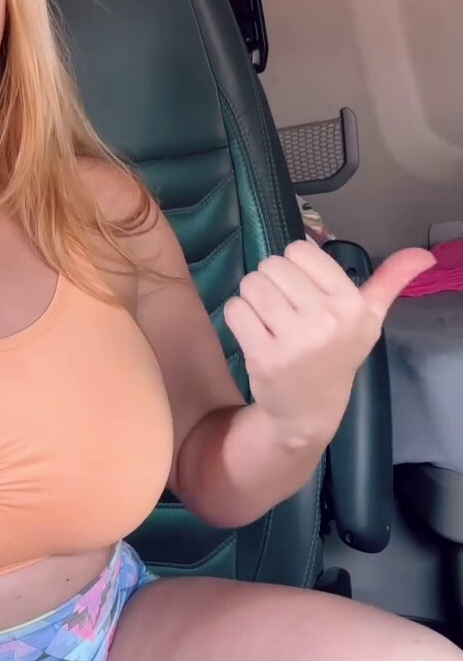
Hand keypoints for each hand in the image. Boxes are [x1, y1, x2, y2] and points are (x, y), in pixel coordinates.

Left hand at [222, 240, 434, 449]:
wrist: (310, 410)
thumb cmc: (338, 355)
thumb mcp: (370, 319)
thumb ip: (391, 281)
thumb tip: (424, 254)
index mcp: (352, 305)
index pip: (300, 250)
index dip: (295, 266)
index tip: (304, 291)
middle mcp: (327, 321)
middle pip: (272, 264)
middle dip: (272, 281)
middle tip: (285, 309)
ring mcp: (295, 340)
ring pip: (251, 284)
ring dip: (253, 297)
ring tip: (269, 319)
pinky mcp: (264, 357)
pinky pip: (235, 309)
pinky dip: (239, 316)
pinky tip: (256, 334)